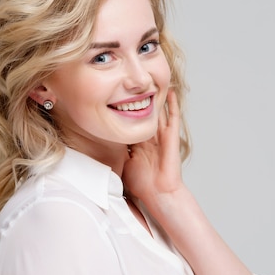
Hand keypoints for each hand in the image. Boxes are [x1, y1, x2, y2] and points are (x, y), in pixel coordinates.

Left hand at [122, 89, 185, 209]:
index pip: (132, 121)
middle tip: (134, 83)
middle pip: (145, 113)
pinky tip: (170, 92)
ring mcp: (162, 136)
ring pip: (159, 112)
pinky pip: (173, 117)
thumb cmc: (142, 183)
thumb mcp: (123, 163)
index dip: (126, 110)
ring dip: (157, 97)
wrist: (158, 193)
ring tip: (153, 81)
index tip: (117, 96)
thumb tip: (100, 144)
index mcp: (140, 143)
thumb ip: (116, 152)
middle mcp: (151, 137)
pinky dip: (173, 104)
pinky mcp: (172, 137)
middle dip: (140, 99)